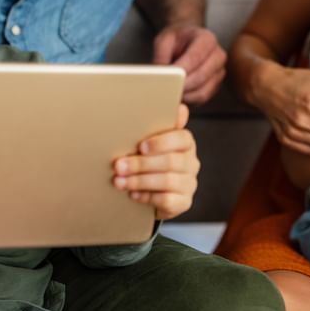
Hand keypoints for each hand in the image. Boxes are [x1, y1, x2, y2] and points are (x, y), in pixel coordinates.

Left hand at [113, 104, 199, 220]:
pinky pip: (168, 200)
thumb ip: (159, 124)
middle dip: (141, 164)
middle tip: (118, 166)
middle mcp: (191, 162)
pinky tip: (133, 194)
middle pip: (170, 161)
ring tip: (119, 181)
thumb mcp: (150, 141)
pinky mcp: (184, 202)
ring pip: (168, 181)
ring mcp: (189, 184)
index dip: (162, 142)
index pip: (182, 138)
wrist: (152, 191)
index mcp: (185, 143)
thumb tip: (180, 108)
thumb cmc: (149, 159)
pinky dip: (148, 197)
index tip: (141, 146)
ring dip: (140, 181)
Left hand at [152, 24, 226, 104]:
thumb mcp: (164, 40)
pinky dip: (189, 101)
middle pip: (201, 76)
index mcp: (207, 39)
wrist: (186, 41)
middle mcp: (218, 55)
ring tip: (170, 94)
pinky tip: (178, 97)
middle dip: (182, 85)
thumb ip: (161, 56)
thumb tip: (160, 76)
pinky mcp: (216, 85)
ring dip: (185, 96)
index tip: (167, 78)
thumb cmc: (176, 40)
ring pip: (203, 91)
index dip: (181, 70)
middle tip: (166, 90)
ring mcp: (219, 71)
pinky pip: (203, 98)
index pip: (195, 57)